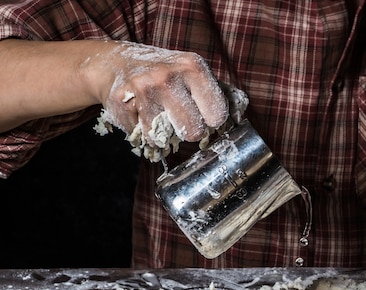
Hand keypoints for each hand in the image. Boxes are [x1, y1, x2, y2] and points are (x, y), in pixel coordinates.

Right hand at [94, 42, 246, 158]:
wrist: (116, 63)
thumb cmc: (165, 73)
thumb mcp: (192, 72)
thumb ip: (216, 93)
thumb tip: (239, 117)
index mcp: (193, 67)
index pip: (217, 114)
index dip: (212, 121)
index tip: (205, 116)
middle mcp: (167, 77)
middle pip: (193, 132)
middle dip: (190, 130)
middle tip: (181, 118)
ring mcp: (143, 91)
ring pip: (167, 139)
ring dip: (166, 134)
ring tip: (161, 117)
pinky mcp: (122, 106)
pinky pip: (145, 139)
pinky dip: (146, 135)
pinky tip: (143, 117)